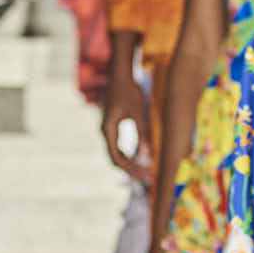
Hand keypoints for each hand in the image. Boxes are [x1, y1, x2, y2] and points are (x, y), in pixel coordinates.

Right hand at [102, 67, 152, 183]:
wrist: (120, 74)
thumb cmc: (129, 91)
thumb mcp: (138, 113)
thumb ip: (142, 134)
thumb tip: (146, 155)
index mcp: (108, 130)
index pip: (118, 158)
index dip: (131, 169)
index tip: (145, 175)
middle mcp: (105, 132)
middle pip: (116, 159)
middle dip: (132, 170)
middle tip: (148, 178)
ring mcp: (108, 129)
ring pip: (117, 154)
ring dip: (130, 164)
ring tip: (145, 171)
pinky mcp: (112, 126)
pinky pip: (118, 146)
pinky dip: (128, 155)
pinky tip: (140, 158)